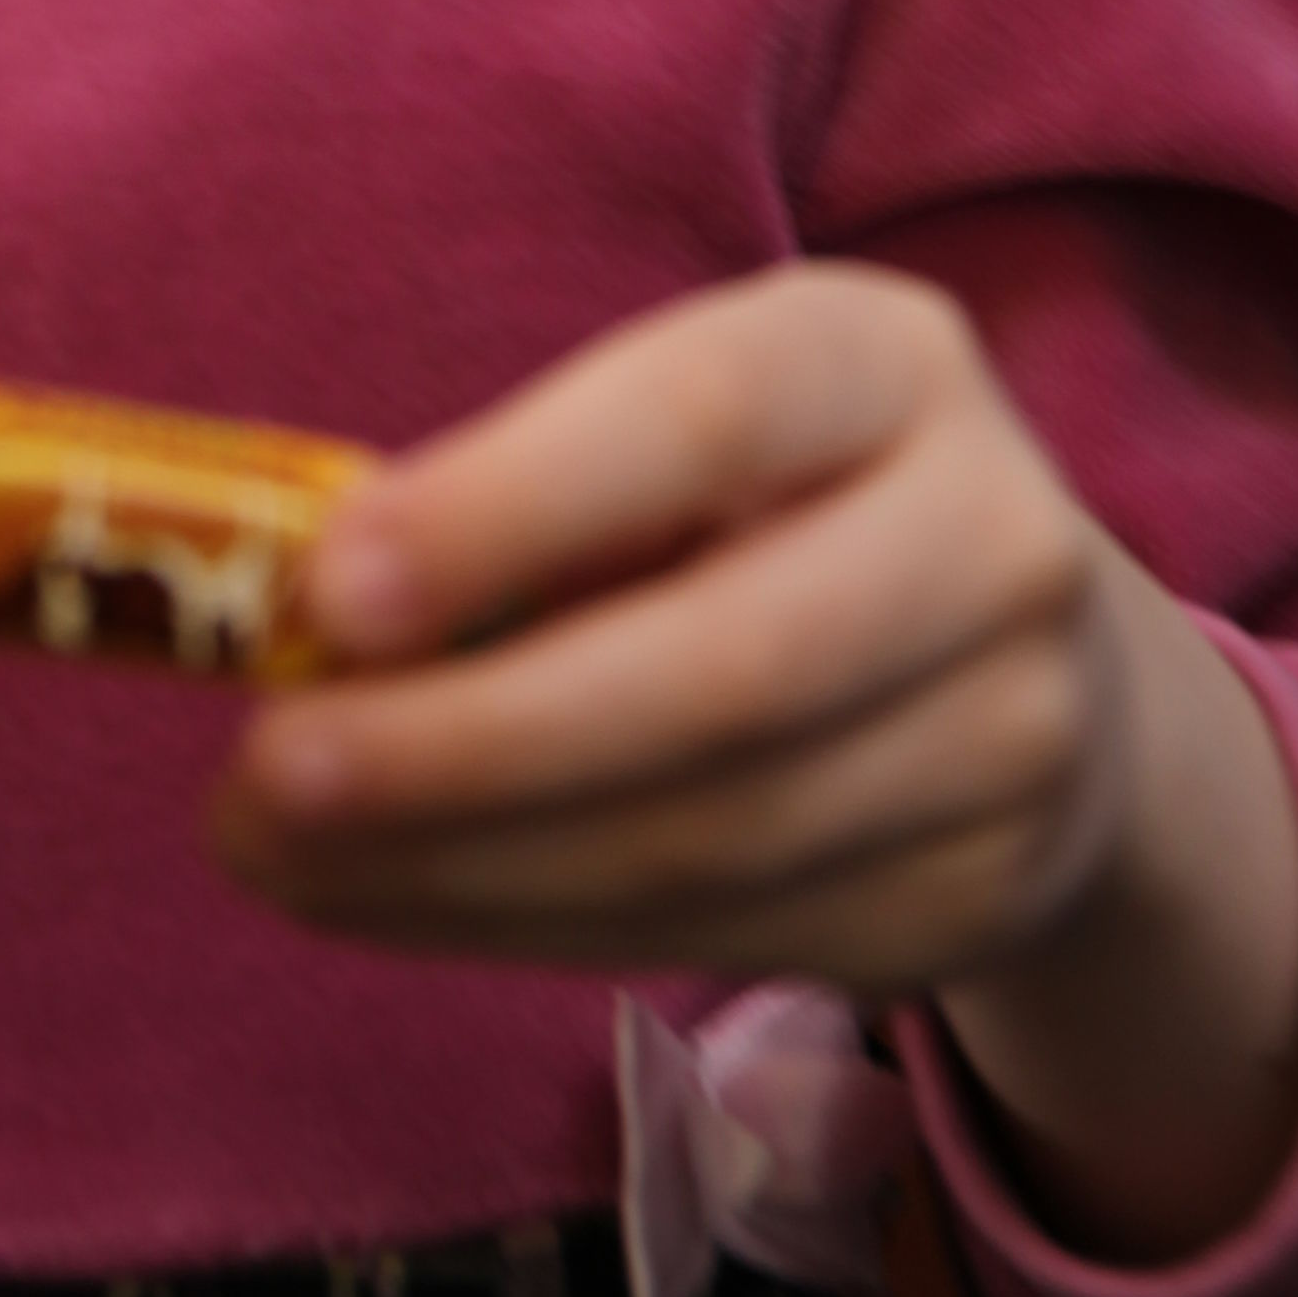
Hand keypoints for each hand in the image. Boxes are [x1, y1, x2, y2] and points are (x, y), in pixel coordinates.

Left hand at [210, 266, 1297, 1255]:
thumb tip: (295, 617)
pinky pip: (720, 935)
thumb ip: (524, 499)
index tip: (331, 590)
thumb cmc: (766, 516)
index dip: (512, 505)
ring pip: (712, 839)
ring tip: (278, 850)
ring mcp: (1014, 741)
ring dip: (462, 865)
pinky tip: (392, 898)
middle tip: (261, 778)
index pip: (700, 419)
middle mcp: (993, 541)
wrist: (1036, 679)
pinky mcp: (977, 900)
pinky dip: (523, 927)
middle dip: (464, 746)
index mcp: (889, 361)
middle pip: (721, 673)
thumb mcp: (678, 439)